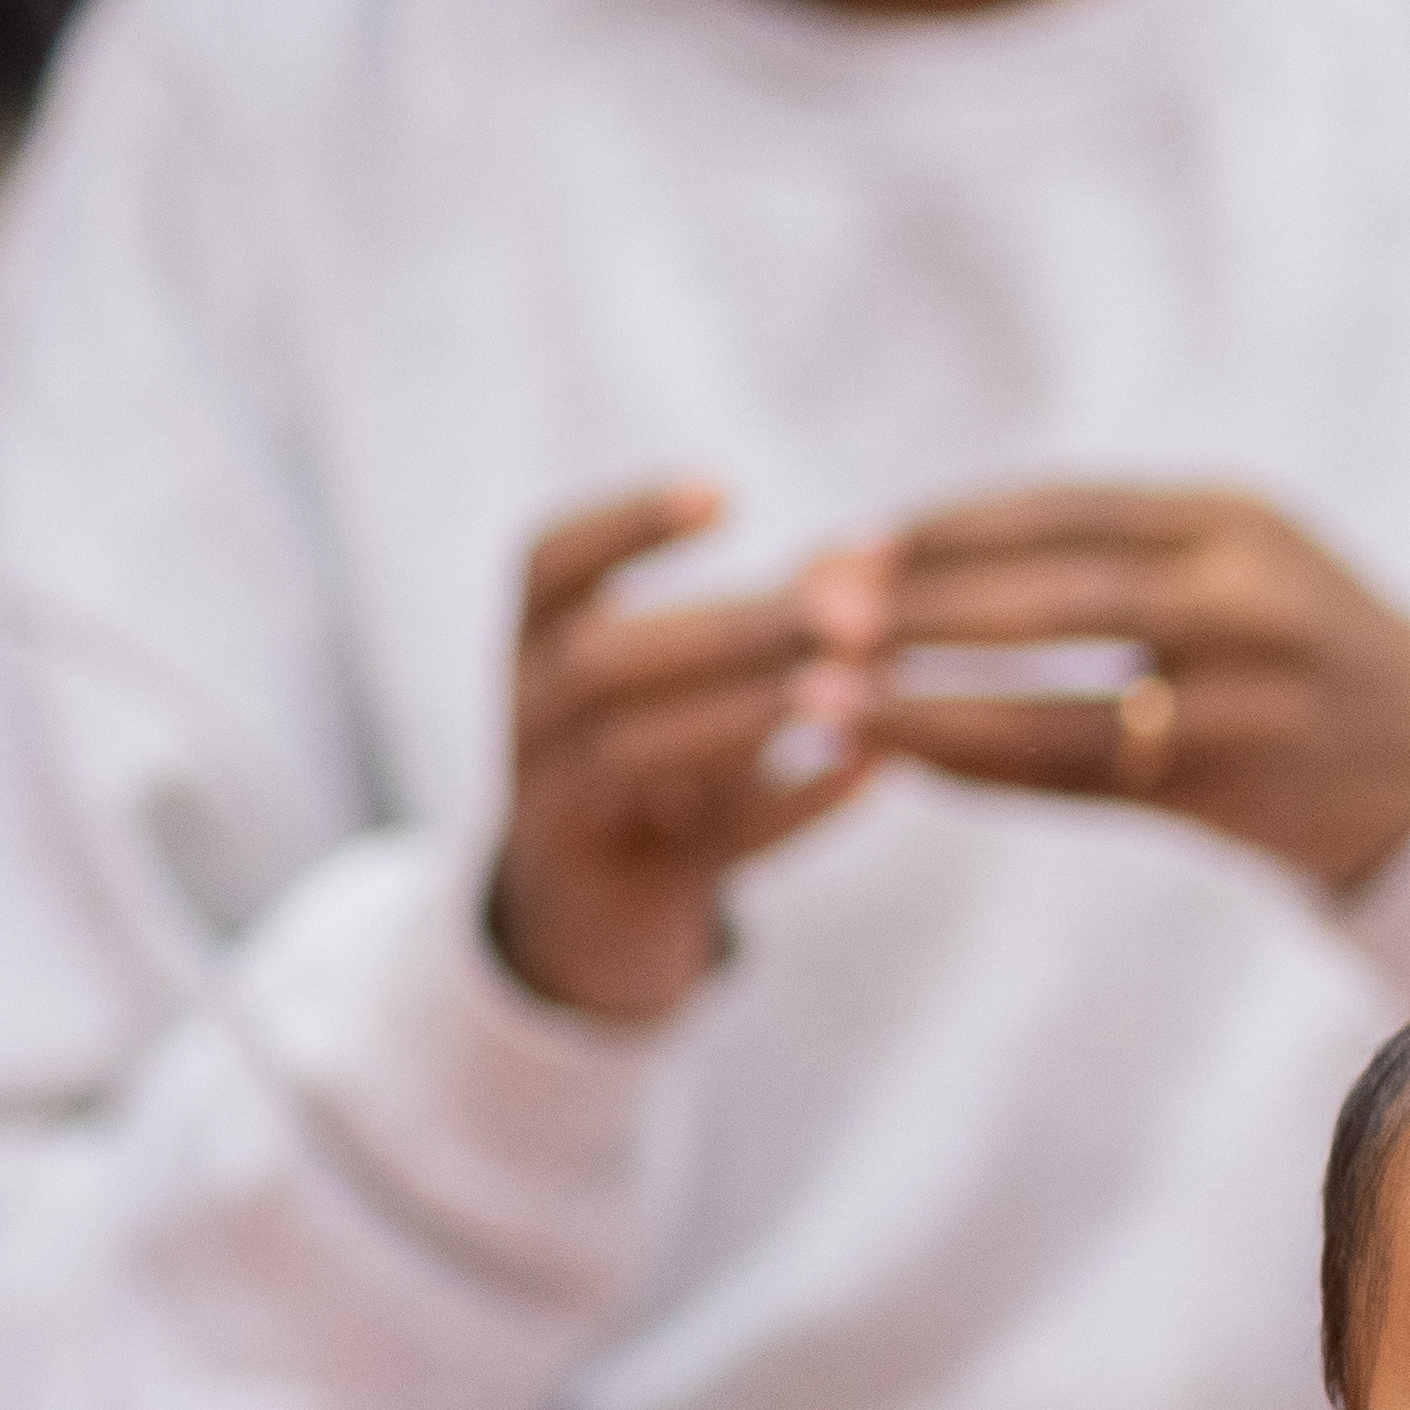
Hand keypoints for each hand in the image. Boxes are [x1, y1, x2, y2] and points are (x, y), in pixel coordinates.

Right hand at [486, 483, 877, 1021]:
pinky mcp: (623, 887)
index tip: (722, 490)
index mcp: (538, 649)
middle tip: (856, 611)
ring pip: (633, 756)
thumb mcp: (695, 685)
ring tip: (850, 690)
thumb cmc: (662, 764)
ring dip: (747, 716)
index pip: (546, 568)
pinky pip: (701, 847)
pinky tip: (866, 774)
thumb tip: (876, 547)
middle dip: (732, 630)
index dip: (624, 527)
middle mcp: (533, 723)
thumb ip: (776, 618)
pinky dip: (787, 809)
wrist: (595, 920)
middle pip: (603, 662)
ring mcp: (566, 810)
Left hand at [829, 484, 1409, 900]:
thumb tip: (885, 552)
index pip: (1067, 514)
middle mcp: (1252, 605)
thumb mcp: (1220, 556)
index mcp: (1236, 523)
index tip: (842, 544)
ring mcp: (1250, 705)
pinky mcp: (1234, 792)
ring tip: (825, 704)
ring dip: (933, 709)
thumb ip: (1093, 551)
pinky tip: (905, 760)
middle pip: (1063, 601)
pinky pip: (1083, 780)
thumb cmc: (1283, 639)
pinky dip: (986, 769)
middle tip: (810, 615)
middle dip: (927, 609)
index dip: (949, 529)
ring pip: (1066, 709)